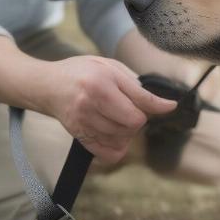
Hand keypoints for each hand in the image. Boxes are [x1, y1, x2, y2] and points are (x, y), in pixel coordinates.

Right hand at [50, 55, 176, 162]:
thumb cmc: (82, 72)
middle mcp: (92, 101)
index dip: (160, 106)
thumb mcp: (109, 66)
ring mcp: (84, 121)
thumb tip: (163, 105)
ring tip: (119, 118)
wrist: (48, 85)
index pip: (141, 100)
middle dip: (139, 117)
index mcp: (103, 80)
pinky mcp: (78, 135)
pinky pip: (108, 153)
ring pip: (123, 138)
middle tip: (130, 108)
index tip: (171, 106)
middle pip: (134, 122)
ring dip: (128, 131)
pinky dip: (117, 147)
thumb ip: (135, 85)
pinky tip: (114, 134)